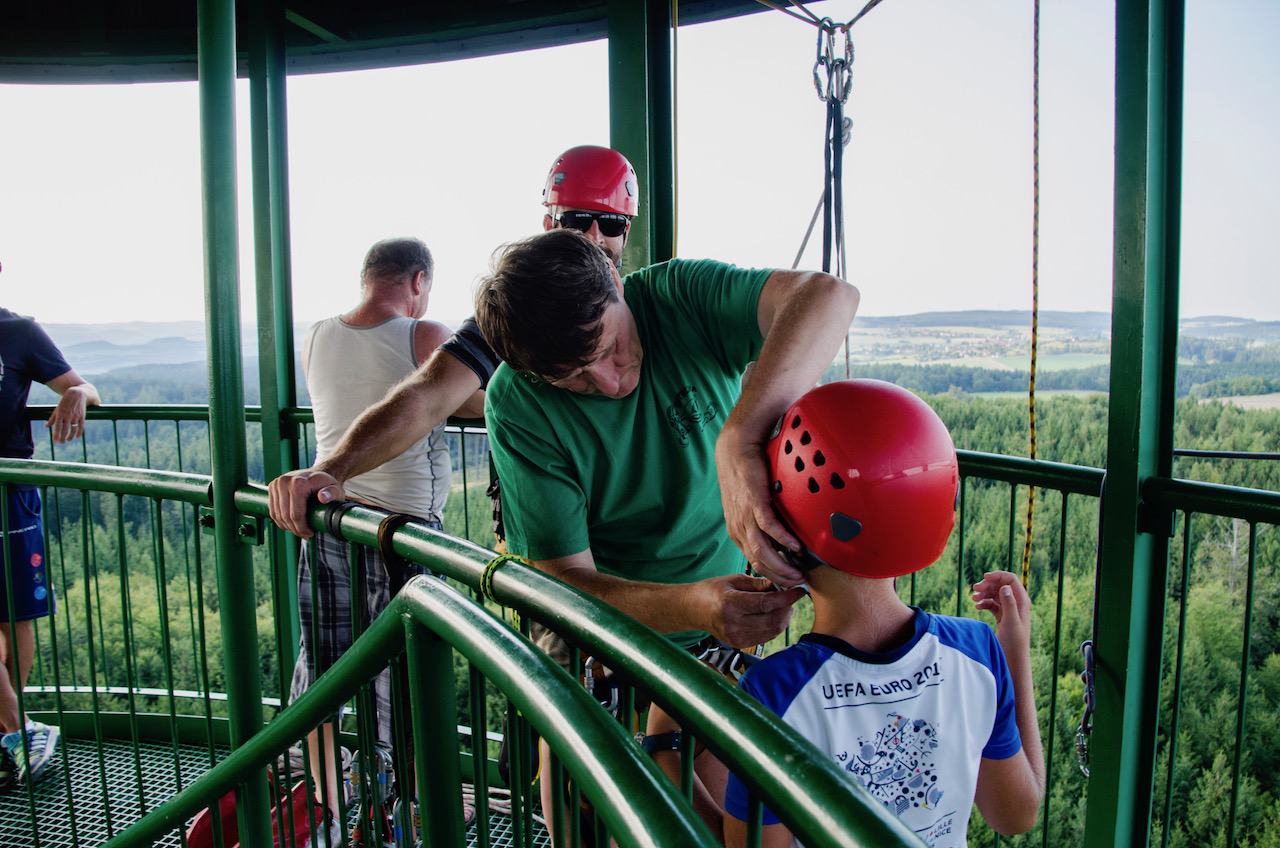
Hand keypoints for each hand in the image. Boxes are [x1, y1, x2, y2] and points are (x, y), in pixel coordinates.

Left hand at [45, 387, 89, 443]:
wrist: (76, 393)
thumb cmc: (65, 402)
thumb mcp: (57, 409)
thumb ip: (52, 418)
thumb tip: (46, 426)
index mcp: (60, 414)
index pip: (57, 427)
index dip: (56, 435)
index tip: (54, 441)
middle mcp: (68, 415)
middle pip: (65, 429)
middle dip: (62, 437)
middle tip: (60, 443)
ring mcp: (75, 416)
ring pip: (73, 429)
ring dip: (70, 436)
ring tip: (68, 440)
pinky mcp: (82, 415)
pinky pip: (81, 426)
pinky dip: (79, 432)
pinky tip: (77, 436)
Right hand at [267, 468, 346, 538]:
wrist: (316, 474)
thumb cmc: (326, 484)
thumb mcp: (335, 489)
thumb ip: (332, 493)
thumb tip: (323, 497)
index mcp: (298, 483)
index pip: (296, 514)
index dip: (302, 528)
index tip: (310, 533)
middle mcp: (284, 482)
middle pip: (285, 516)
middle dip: (295, 529)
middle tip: (305, 535)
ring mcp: (276, 484)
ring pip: (277, 515)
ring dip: (287, 527)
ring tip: (299, 530)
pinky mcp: (272, 487)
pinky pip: (273, 511)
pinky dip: (280, 520)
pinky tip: (291, 524)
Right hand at [697, 573, 805, 648]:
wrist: (693, 609)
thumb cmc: (712, 591)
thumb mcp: (734, 580)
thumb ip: (759, 584)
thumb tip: (782, 584)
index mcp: (730, 604)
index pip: (766, 603)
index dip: (786, 597)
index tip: (798, 590)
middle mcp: (733, 623)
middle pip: (772, 619)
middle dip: (787, 608)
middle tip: (791, 597)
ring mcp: (736, 637)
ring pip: (772, 631)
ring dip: (784, 618)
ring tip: (783, 606)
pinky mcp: (739, 644)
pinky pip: (766, 637)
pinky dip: (775, 626)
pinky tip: (774, 616)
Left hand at [715, 424, 803, 587]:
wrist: (735, 449)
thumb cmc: (746, 476)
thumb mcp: (749, 507)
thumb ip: (761, 525)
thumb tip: (782, 540)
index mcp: (737, 532)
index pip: (755, 564)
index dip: (773, 576)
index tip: (790, 581)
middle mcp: (738, 528)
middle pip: (759, 564)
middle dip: (780, 577)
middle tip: (798, 582)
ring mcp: (745, 516)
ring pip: (763, 552)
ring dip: (783, 565)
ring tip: (799, 571)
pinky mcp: (754, 502)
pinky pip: (769, 527)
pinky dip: (784, 540)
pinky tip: (796, 546)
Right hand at [971, 570, 1031, 652]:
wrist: (1013, 658)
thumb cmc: (1014, 642)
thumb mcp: (1011, 622)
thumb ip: (1009, 603)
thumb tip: (1005, 587)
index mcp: (1022, 601)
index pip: (1011, 580)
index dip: (998, 575)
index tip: (984, 577)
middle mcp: (1016, 603)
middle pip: (1001, 585)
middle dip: (988, 584)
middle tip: (974, 589)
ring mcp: (1009, 609)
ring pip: (995, 594)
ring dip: (984, 593)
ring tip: (973, 599)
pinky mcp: (1003, 615)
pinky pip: (992, 603)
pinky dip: (984, 603)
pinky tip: (978, 607)